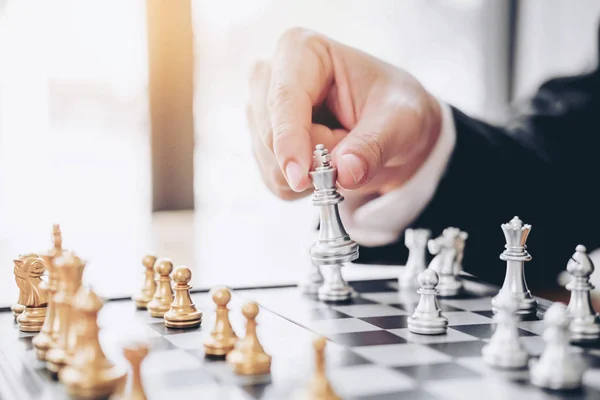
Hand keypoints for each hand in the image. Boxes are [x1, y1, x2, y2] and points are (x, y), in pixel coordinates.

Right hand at [246, 28, 441, 200]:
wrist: (391, 130)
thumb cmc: (395, 109)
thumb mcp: (400, 121)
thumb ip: (373, 146)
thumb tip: (345, 172)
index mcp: (302, 51)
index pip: (284, 99)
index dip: (289, 141)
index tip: (300, 178)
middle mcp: (271, 78)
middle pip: (273, 137)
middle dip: (314, 159)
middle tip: (353, 149)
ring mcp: (262, 113)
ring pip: (273, 165)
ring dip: (314, 174)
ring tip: (342, 148)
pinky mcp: (261, 145)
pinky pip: (275, 181)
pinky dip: (306, 186)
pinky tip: (324, 164)